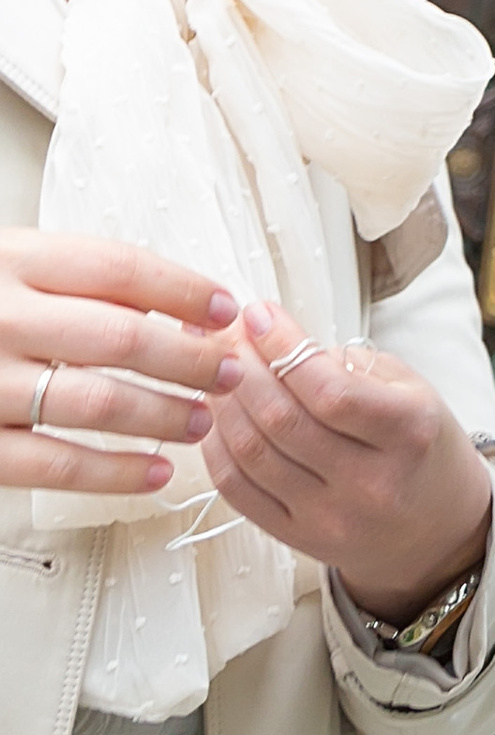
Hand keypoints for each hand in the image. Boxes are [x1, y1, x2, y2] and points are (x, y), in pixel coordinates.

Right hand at [0, 231, 239, 494]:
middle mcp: (1, 320)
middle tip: (232, 372)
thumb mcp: (13, 265)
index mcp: (16, 261)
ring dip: (163, 416)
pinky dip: (114, 473)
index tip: (228, 309)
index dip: (185, 290)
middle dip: (191, 359)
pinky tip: (155, 472)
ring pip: (96, 404)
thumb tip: (179, 306)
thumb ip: (82, 280)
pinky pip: (54, 465)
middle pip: (121, 338)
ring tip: (202, 420)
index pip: (120, 269)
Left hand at [205, 300, 490, 626]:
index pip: (330, 389)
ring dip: (223, 402)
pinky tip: (216, 416)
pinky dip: (217, 448)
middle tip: (224, 333)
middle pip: (282, 420)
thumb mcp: (411, 388)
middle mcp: (370, 482)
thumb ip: (348, 363)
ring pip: (252, 453)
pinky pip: (238, 491)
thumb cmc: (421, 446)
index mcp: (408, 432)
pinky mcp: (297, 538)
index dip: (283, 347)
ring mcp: (330, 517)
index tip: (259, 315)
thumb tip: (274, 341)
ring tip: (215, 368)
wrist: (434, 527)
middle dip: (242, 366)